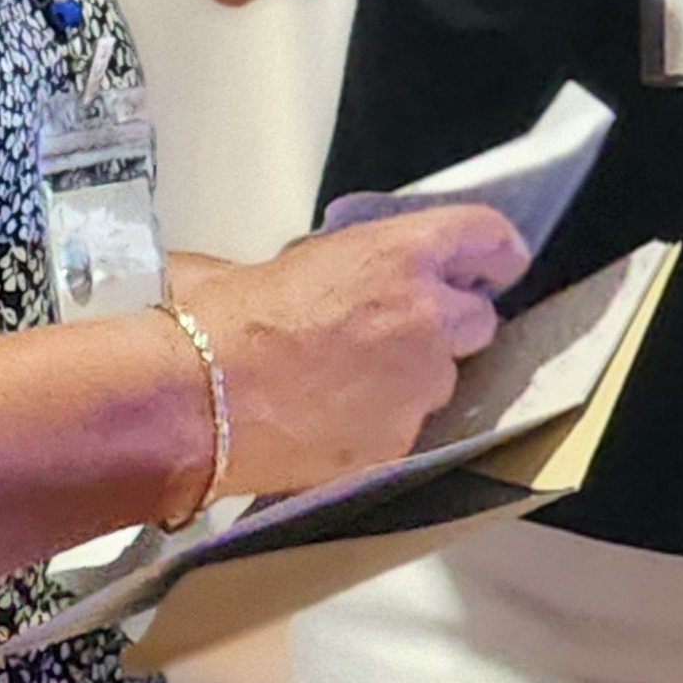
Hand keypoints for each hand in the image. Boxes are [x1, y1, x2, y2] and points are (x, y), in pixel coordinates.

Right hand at [173, 203, 526, 497]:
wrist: (192, 399)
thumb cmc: (217, 319)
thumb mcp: (279, 263)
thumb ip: (329, 264)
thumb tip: (319, 272)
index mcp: (401, 255)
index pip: (489, 239)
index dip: (490, 255)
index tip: (486, 266)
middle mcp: (428, 318)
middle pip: (477, 321)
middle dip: (446, 325)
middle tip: (396, 332)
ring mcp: (419, 388)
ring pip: (441, 382)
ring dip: (411, 380)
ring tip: (347, 386)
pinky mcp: (397, 443)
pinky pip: (405, 430)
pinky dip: (378, 426)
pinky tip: (329, 422)